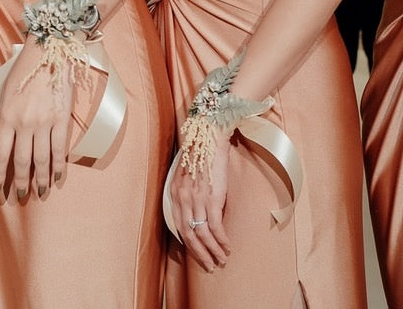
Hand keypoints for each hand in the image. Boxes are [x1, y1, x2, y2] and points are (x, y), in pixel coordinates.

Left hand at [0, 42, 73, 201]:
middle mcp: (24, 123)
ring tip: (40, 192)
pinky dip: (59, 166)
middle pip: (21, 161)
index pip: (1, 154)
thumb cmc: (24, 70)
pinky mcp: (62, 119)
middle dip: (20, 183)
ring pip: (41, 159)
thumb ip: (1, 120)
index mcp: (7, 117)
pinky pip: (60, 149)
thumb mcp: (4, 93)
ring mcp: (44, 123)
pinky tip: (58, 177)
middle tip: (20, 197)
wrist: (49, 51)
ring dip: (41, 180)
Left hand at [172, 126, 231, 270]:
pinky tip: (227, 247)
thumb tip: (197, 210)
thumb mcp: (187, 175)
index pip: (179, 227)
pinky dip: (221, 240)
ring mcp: (197, 200)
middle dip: (200, 253)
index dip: (189, 244)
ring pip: (203, 234)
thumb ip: (188, 193)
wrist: (209, 137)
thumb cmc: (201, 154)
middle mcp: (183, 199)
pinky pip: (215, 226)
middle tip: (209, 266)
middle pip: (189, 235)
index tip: (197, 254)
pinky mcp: (212, 198)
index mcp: (175, 194)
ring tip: (221, 260)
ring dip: (212, 250)